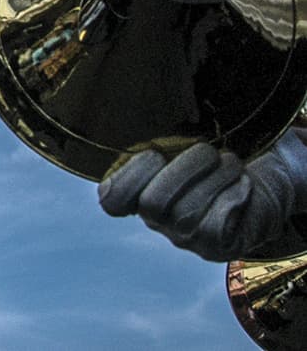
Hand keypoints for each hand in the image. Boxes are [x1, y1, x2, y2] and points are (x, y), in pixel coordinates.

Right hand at [97, 129, 306, 260]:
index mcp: (138, 191)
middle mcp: (157, 221)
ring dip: (217, 177)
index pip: (112, 199)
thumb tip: (128, 124)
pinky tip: (240, 184)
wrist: (257, 181)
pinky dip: (232, 195)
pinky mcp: (216, 246)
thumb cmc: (210, 159)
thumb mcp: (178, 144)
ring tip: (230, 162)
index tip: (154, 154)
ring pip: (189, 212)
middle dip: (185, 168)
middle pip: (153, 203)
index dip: (128, 177)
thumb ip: (152, 144)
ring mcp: (185, 237)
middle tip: (206, 150)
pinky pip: (216, 223)